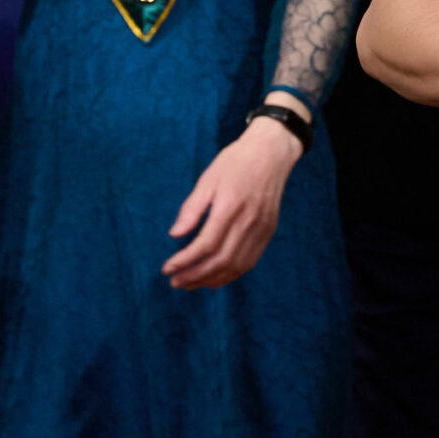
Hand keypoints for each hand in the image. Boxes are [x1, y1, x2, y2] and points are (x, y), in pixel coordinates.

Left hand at [163, 113, 298, 288]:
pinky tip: (215, 279)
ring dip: (211, 279)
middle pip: (221, 260)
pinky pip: (250, 260)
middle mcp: (249, 221)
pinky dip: (231, 274)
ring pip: (236, 265)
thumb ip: (191, 208)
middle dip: (195, 275)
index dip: (185, 261)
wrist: (271, 153)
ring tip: (190, 284)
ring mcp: (262, 228)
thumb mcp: (207, 179)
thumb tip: (175, 235)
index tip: (167, 268)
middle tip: (174, 282)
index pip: (206, 244)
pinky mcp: (269, 230)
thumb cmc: (235, 162)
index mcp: (230, 206)